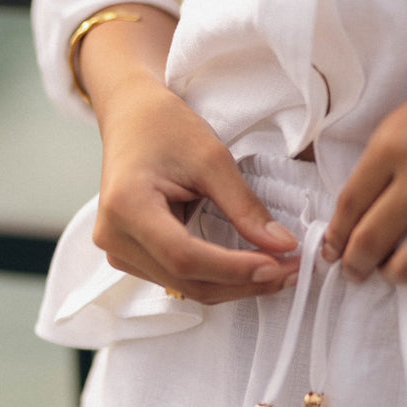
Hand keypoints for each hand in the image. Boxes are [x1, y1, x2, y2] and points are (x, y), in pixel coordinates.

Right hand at [93, 79, 299, 303]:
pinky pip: (181, 280)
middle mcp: (115, 237)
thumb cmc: (164, 127)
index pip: (185, 257)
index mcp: (127, 207)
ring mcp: (120, 252)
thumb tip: (282, 245)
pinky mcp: (132, 257)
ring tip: (278, 271)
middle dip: (244, 282)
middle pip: (188, 280)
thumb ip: (245, 206)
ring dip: (236, 285)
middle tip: (291, 272)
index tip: (278, 264)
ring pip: (188, 287)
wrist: (131, 118)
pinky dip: (220, 278)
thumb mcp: (211, 158)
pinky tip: (249, 269)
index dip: (235, 268)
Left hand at [323, 11, 406, 281]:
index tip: (333, 250)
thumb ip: (388, 156)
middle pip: (371, 244)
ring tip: (400, 267)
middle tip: (357, 270)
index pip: (348, 207)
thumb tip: (365, 206)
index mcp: (395, 142)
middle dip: (356, 266)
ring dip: (399, 273)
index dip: (335, 237)